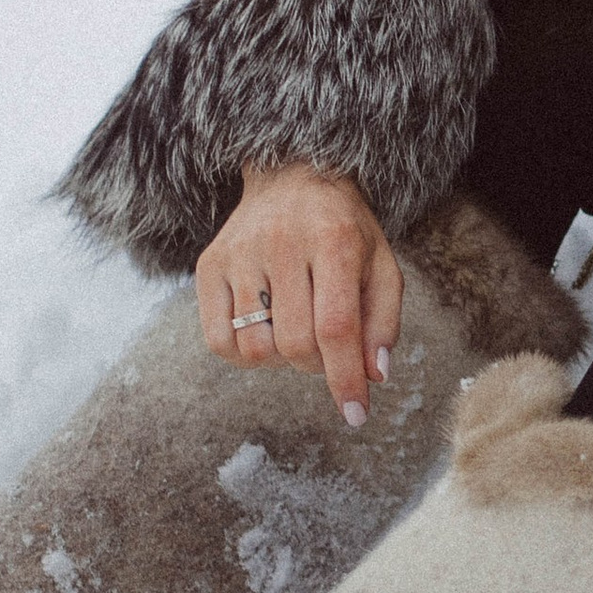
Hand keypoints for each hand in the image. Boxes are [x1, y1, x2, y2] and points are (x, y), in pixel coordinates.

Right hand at [196, 162, 402, 421]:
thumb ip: (383, 321)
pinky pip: (219, 340)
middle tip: (326, 350)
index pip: (337, 326)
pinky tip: (264, 334)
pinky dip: (244, 356)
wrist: (292, 176)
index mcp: (334, 240)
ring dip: (282, 361)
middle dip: (317, 366)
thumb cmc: (345, 230)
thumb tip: (374, 376)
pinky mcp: (209, 264)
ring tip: (295, 334)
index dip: (346, 379)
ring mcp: (239, 253)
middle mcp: (282, 242)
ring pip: (256, 348)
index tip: (356, 415)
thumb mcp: (382, 265)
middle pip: (296, 343)